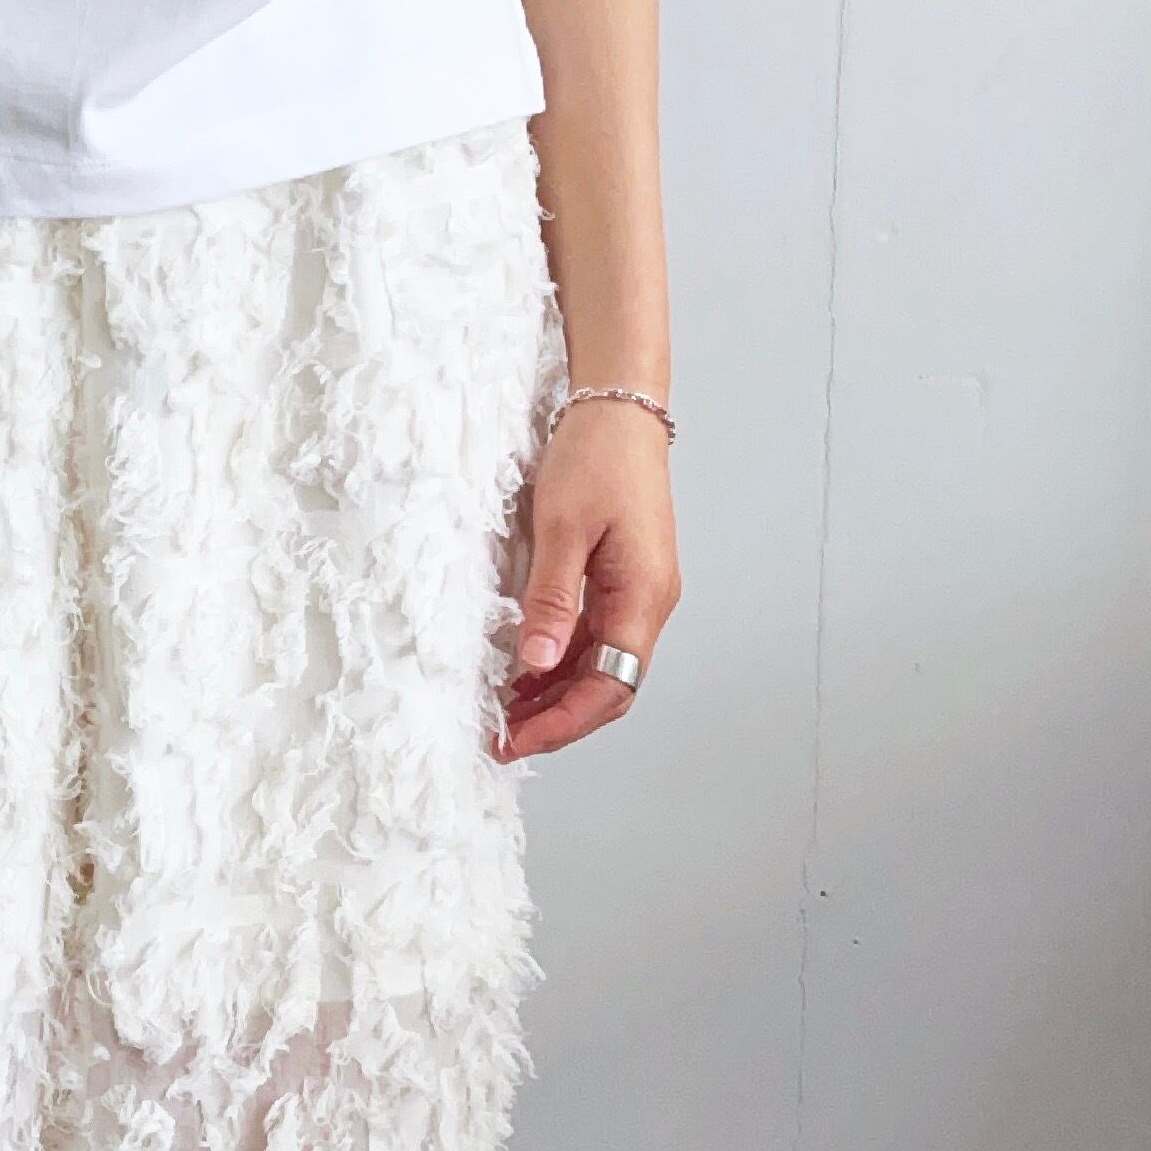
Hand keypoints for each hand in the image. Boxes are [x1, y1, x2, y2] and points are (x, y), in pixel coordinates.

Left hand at [499, 397, 678, 762]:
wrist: (619, 410)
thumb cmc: (595, 458)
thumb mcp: (562, 528)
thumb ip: (551, 599)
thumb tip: (535, 663)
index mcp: (644, 596)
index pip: (611, 686)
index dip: (563, 722)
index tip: (516, 740)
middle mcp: (648, 603)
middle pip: (609, 686)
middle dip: (557, 719)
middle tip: (502, 738)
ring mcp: (637, 593)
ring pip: (600, 666)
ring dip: (555, 695)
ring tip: (505, 714)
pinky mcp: (621, 581)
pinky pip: (593, 639)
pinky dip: (558, 662)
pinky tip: (523, 670)